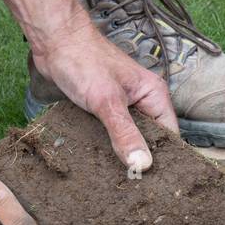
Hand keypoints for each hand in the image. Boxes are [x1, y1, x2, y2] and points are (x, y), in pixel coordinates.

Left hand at [32, 22, 177, 171]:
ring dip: (123, 152)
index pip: (170, 135)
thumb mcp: (106, 102)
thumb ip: (124, 133)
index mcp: (154, 95)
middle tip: (134, 185)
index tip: (155, 182)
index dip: (165, 158)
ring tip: (118, 177)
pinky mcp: (105, 107)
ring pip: (130, 136)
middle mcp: (143, 101)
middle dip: (142, 158)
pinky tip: (101, 159)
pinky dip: (108, 143)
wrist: (53, 39)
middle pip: (151, 138)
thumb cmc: (83, 60)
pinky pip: (113, 131)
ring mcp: (124, 104)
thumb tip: (142, 164)